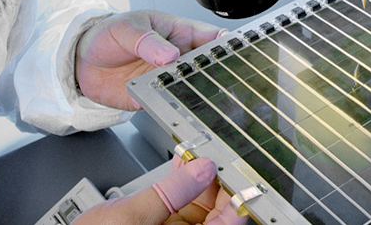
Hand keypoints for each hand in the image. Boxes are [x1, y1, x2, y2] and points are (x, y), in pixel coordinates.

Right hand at [71, 157, 246, 224]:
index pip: (230, 220)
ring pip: (198, 206)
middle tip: (214, 152)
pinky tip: (181, 163)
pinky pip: (178, 205)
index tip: (239, 168)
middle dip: (216, 180)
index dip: (238, 193)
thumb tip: (202, 170)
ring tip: (197, 152)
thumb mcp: (131, 216)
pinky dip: (179, 183)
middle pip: (216, 212)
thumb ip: (170, 192)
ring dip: (198, 178)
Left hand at [76, 10, 224, 109]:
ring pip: (191, 89)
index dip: (224, 44)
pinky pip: (168, 105)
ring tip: (197, 95)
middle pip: (205, 66)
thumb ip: (147, 41)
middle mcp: (176, 58)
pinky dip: (173, 109)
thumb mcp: (126, 29)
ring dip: (195, 93)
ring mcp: (166, 78)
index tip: (231, 52)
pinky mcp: (153, 98)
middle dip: (215, 73)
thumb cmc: (105, 35)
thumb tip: (170, 54)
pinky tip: (173, 108)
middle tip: (216, 78)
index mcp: (176, 33)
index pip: (208, 37)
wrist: (79, 61)